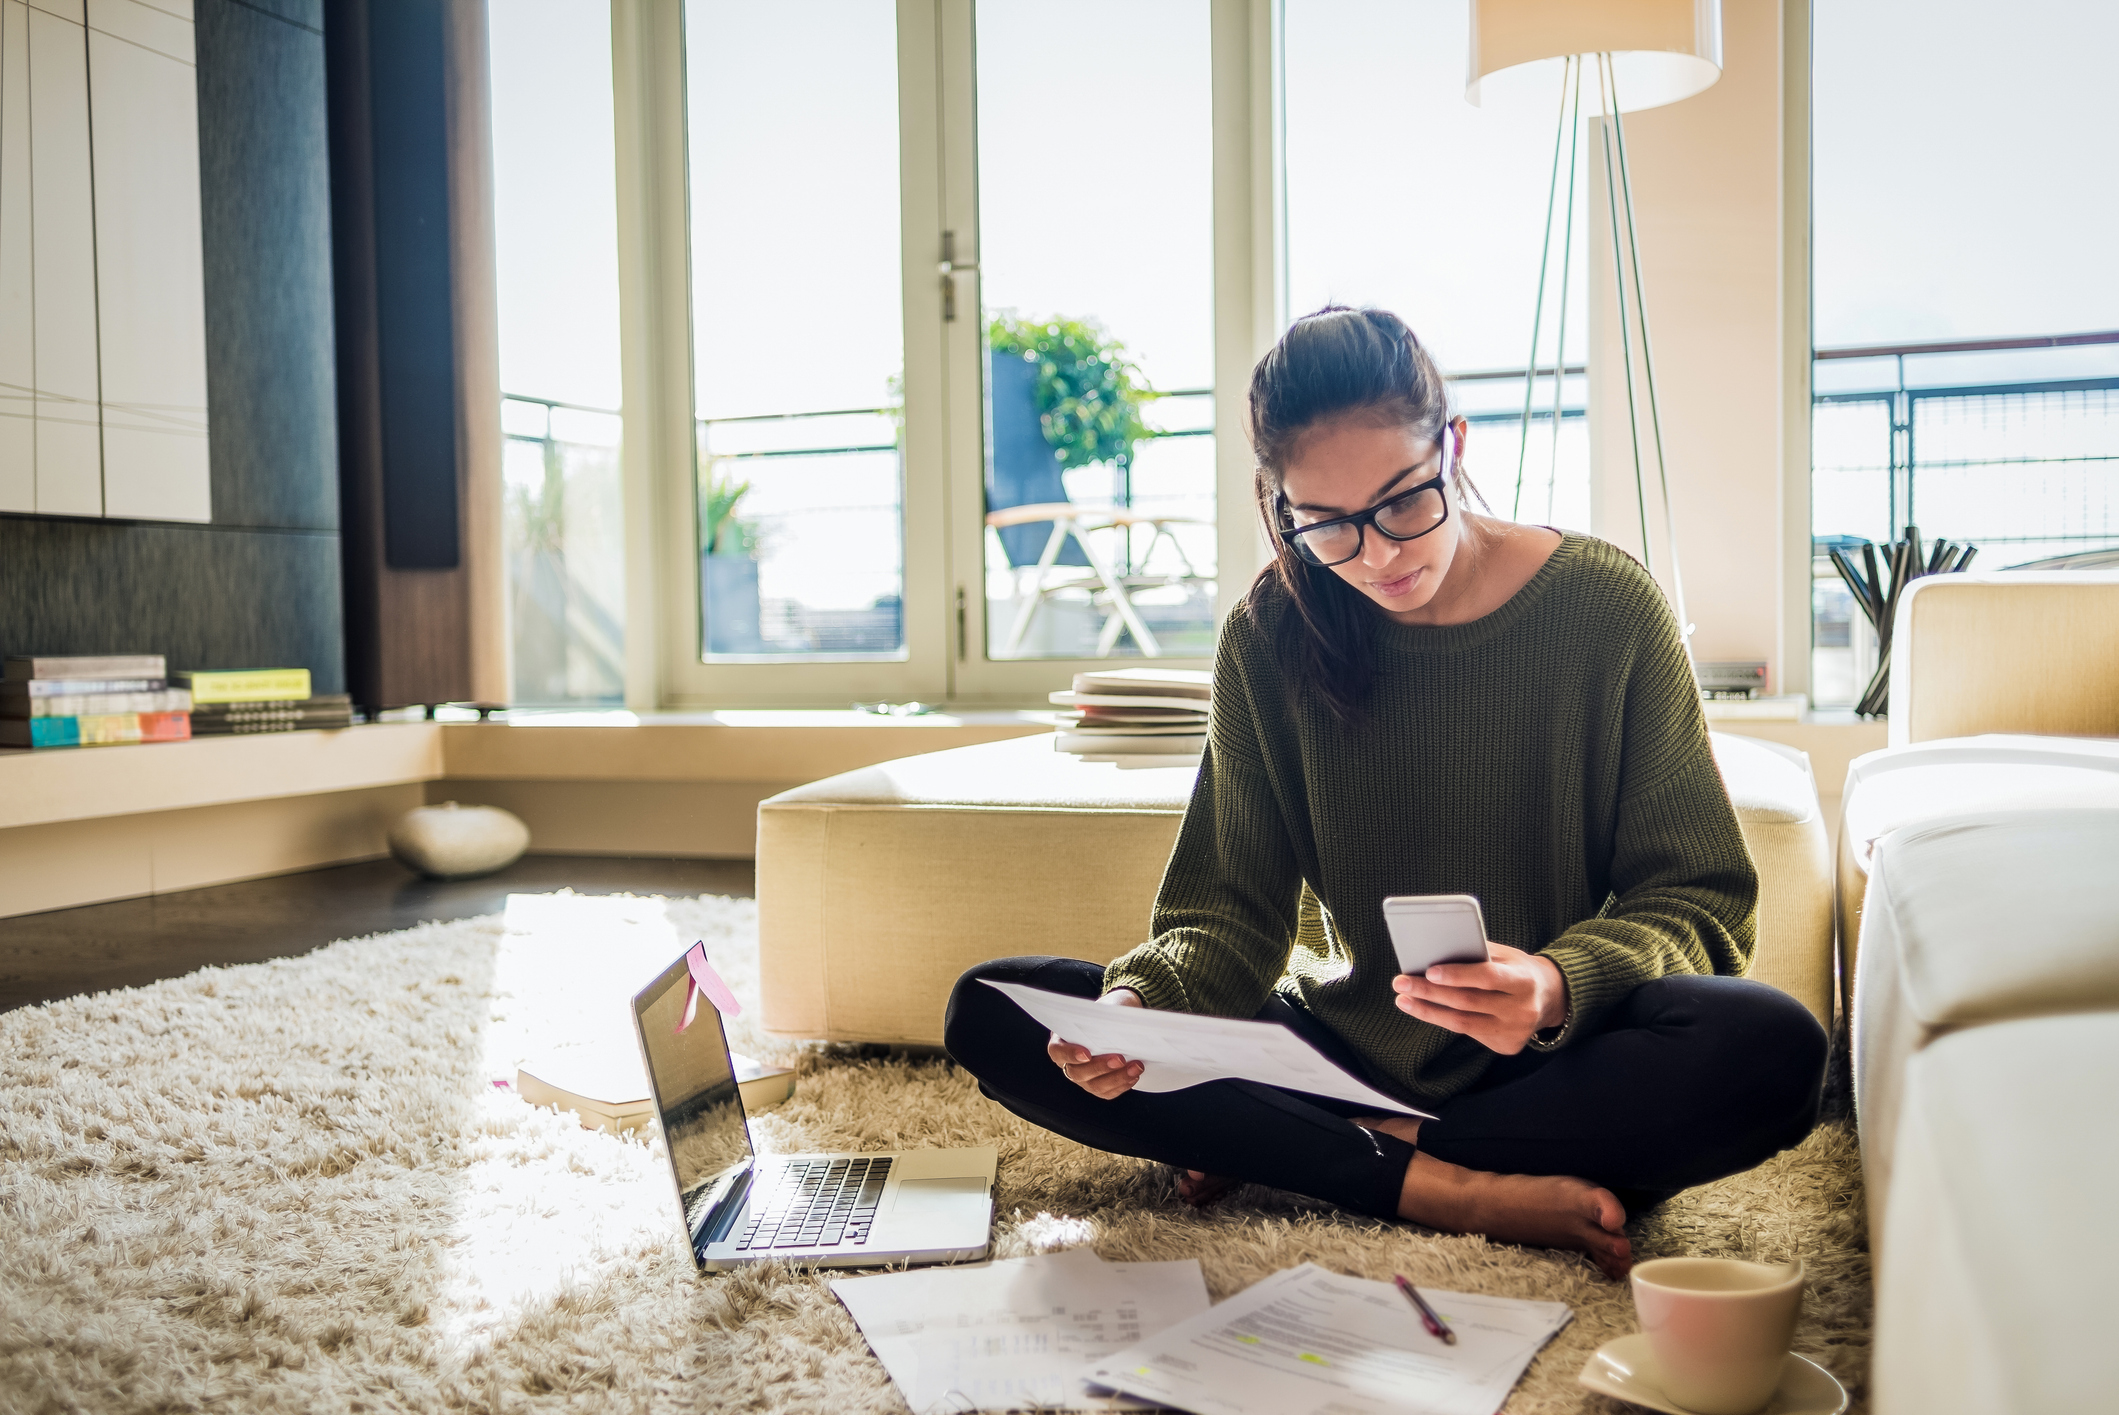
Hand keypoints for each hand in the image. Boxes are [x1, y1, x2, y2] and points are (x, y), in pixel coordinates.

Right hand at [1047, 988, 1145, 1099]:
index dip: (1070, 1054)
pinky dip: (1122, 1085)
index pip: (1057, 1051)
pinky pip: (1107, 1092)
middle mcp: (1069, 1063)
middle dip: (1100, 1067)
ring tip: (1135, 1067)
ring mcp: (1083, 1078)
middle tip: (1120, 1058)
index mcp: (1061, 1041)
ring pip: (1095, 1086)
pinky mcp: (1098, 1087)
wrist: (1117, 1021)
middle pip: (1078, 1073)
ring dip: (1117, 1078)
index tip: (1086, 1053)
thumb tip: (1116, 1023)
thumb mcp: (1103, 1008)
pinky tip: (1133, 1075)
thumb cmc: (1106, 1012)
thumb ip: (1103, 1016)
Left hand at [1392, 944, 1566, 1055]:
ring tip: (1403, 999)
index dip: (1458, 975)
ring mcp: (1515, 1031)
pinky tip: (1425, 1010)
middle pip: (1468, 1002)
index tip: (1428, 970)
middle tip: (1401, 982)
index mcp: (1524, 981)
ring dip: (1428, 1011)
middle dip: (1430, 992)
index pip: (1488, 978)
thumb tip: (1435, 951)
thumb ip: (1477, 953)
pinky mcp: (1507, 1046)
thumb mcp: (1506, 955)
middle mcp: (1522, 1009)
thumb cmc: (1518, 970)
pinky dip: (1444, 1020)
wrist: (1551, 998)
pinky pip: (1469, 1033)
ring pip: (1463, 1023)